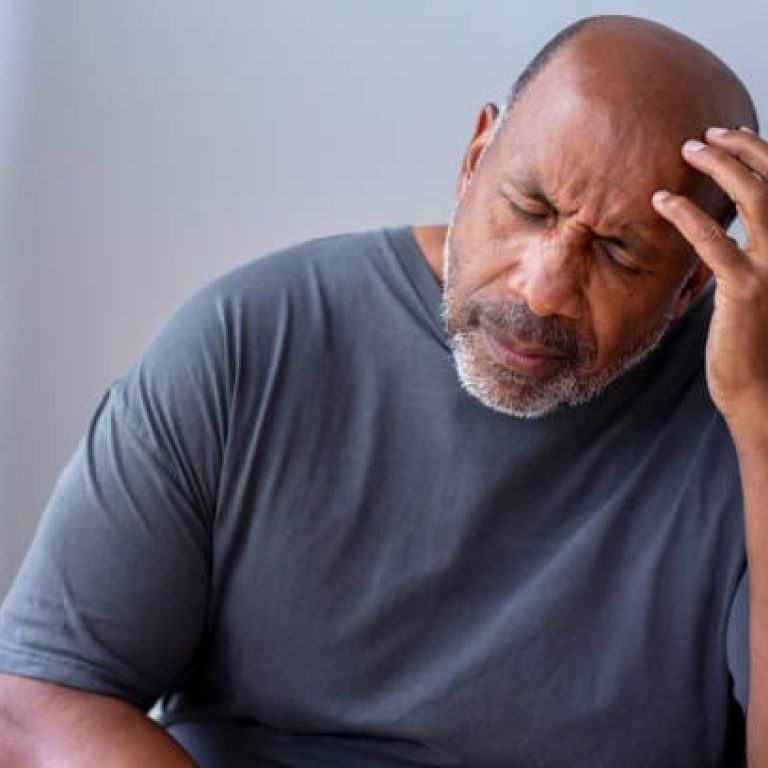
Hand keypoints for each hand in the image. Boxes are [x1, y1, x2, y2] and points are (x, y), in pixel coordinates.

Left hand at [652, 127, 767, 433]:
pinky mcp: (746, 290)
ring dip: (720, 167)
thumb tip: (725, 226)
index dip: (762, 154)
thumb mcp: (755, 288)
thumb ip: (746, 254)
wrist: (760, 389)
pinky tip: (661, 201)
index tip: (731, 136)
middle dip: (742, 148)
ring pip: (754, 198)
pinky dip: (686, 215)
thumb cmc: (753, 340)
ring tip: (688, 150)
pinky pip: (714, 241)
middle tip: (704, 135)